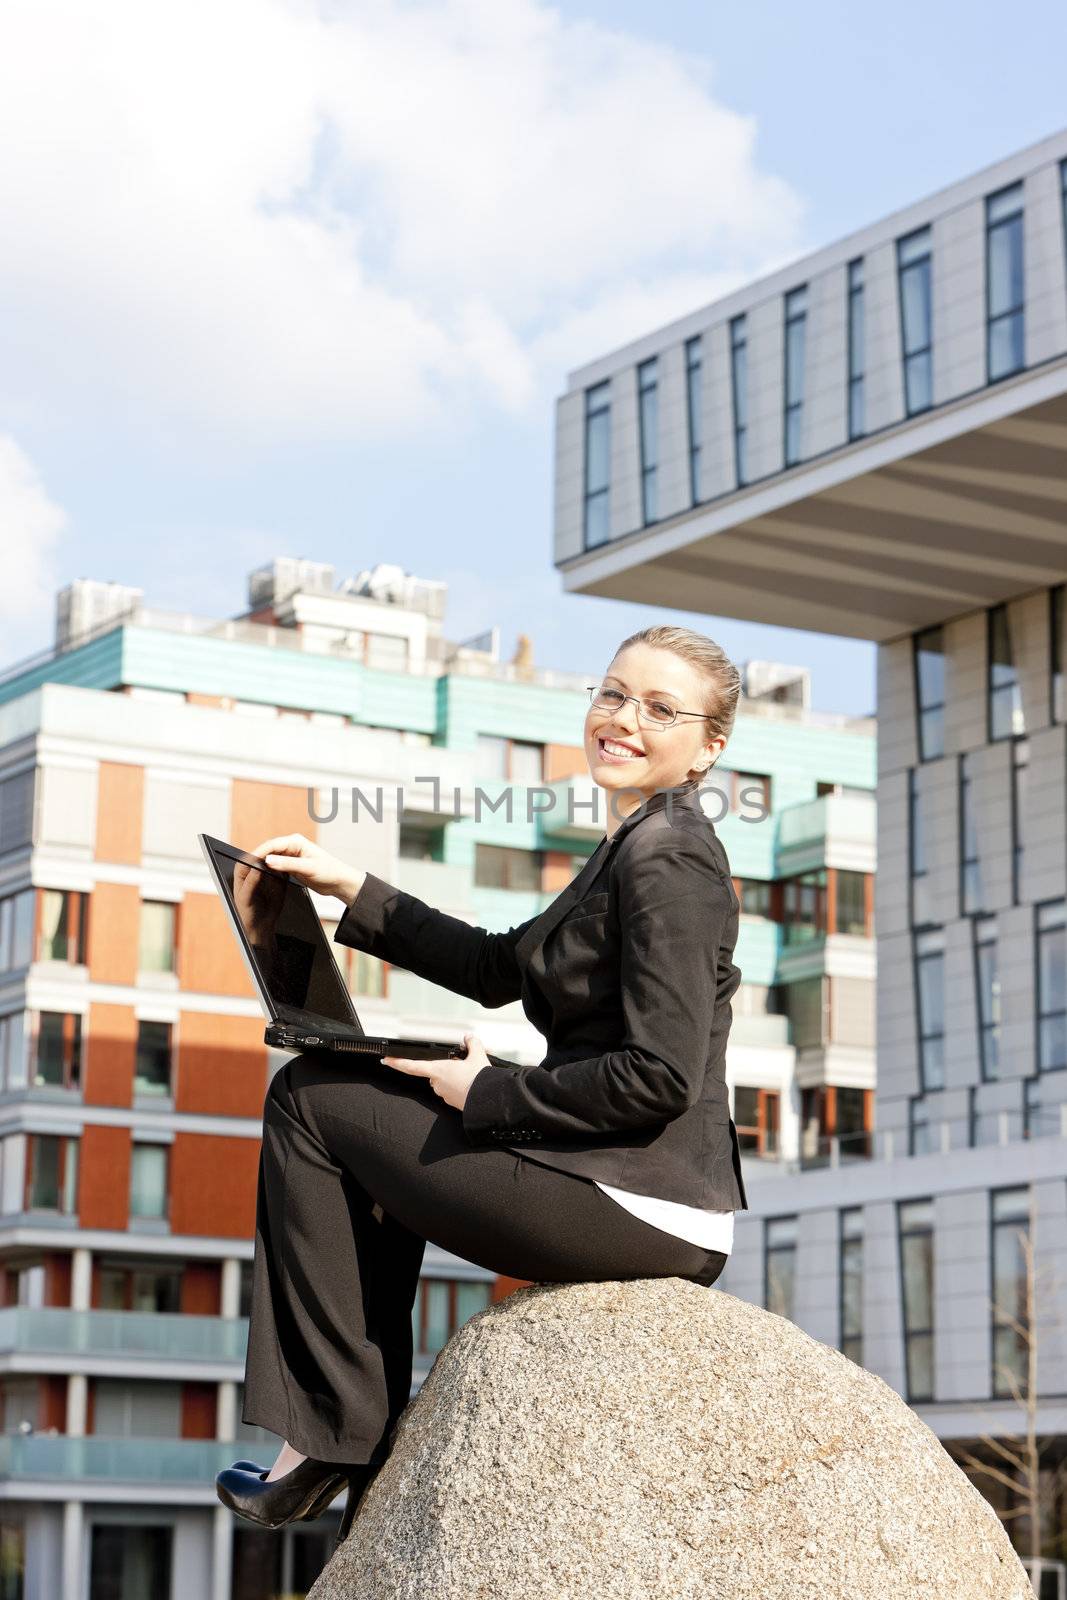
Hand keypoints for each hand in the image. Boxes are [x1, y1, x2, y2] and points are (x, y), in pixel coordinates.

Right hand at [247, 832, 363, 904]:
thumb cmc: (329, 871)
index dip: (258, 852)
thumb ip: (288, 864)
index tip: (248, 861)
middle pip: (268, 850)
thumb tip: (268, 860)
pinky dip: (268, 870)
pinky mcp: (291, 865)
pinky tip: (261, 877)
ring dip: (261, 864)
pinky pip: (275, 866)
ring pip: (270, 858)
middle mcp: (292, 846)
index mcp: (296, 841)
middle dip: (257, 858)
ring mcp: (290, 856)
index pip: (272, 844)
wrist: (339, 882)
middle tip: (244, 869)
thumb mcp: (308, 868)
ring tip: (249, 873)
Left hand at [381, 1032, 489, 1111]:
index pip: (412, 1066)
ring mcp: (444, 1094)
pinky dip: (459, 1086)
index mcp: (438, 1070)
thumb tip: (469, 1038)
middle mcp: (437, 1083)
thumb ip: (472, 1044)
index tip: (387, 1060)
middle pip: (435, 1072)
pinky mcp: (452, 1102)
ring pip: (444, 1081)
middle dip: (446, 1067)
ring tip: (471, 1074)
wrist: (488, 1101)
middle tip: (463, 1064)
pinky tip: (471, 1083)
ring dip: (454, 1077)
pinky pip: (452, 1090)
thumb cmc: (480, 1081)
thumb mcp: (477, 1056)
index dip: (397, 1063)